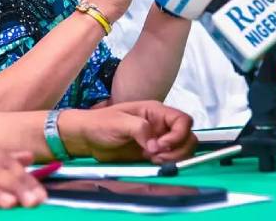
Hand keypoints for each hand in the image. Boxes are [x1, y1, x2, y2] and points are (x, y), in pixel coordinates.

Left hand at [60, 101, 196, 163]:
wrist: (87, 138)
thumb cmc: (101, 124)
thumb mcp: (119, 122)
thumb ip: (139, 128)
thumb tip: (156, 145)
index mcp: (155, 111)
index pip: (183, 120)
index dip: (179, 134)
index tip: (161, 145)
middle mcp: (161, 125)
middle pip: (188, 137)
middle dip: (178, 149)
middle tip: (157, 155)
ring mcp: (158, 139)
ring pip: (182, 150)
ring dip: (173, 158)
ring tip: (153, 159)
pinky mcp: (153, 153)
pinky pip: (169, 160)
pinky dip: (166, 164)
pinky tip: (151, 162)